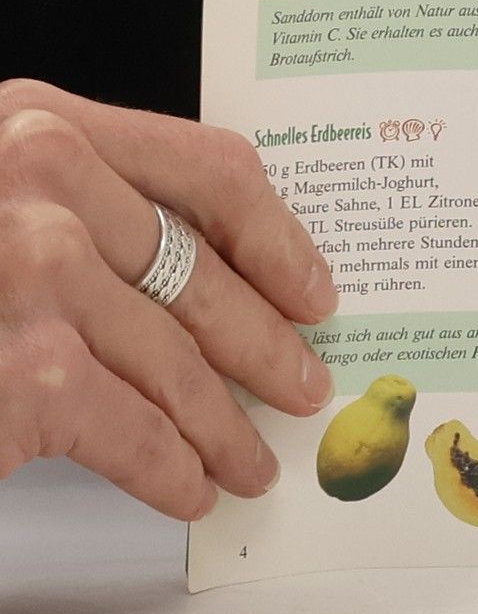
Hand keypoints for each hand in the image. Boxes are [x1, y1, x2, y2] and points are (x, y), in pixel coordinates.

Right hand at [0, 81, 336, 519]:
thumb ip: (78, 207)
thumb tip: (208, 274)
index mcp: (35, 123)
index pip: (207, 167)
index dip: (276, 237)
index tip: (313, 287)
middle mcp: (37, 179)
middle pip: (204, 274)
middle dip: (264, 344)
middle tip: (304, 384)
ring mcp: (30, 269)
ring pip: (176, 360)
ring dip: (224, 424)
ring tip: (250, 460)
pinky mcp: (25, 369)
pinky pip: (131, 428)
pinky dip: (170, 467)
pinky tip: (189, 489)